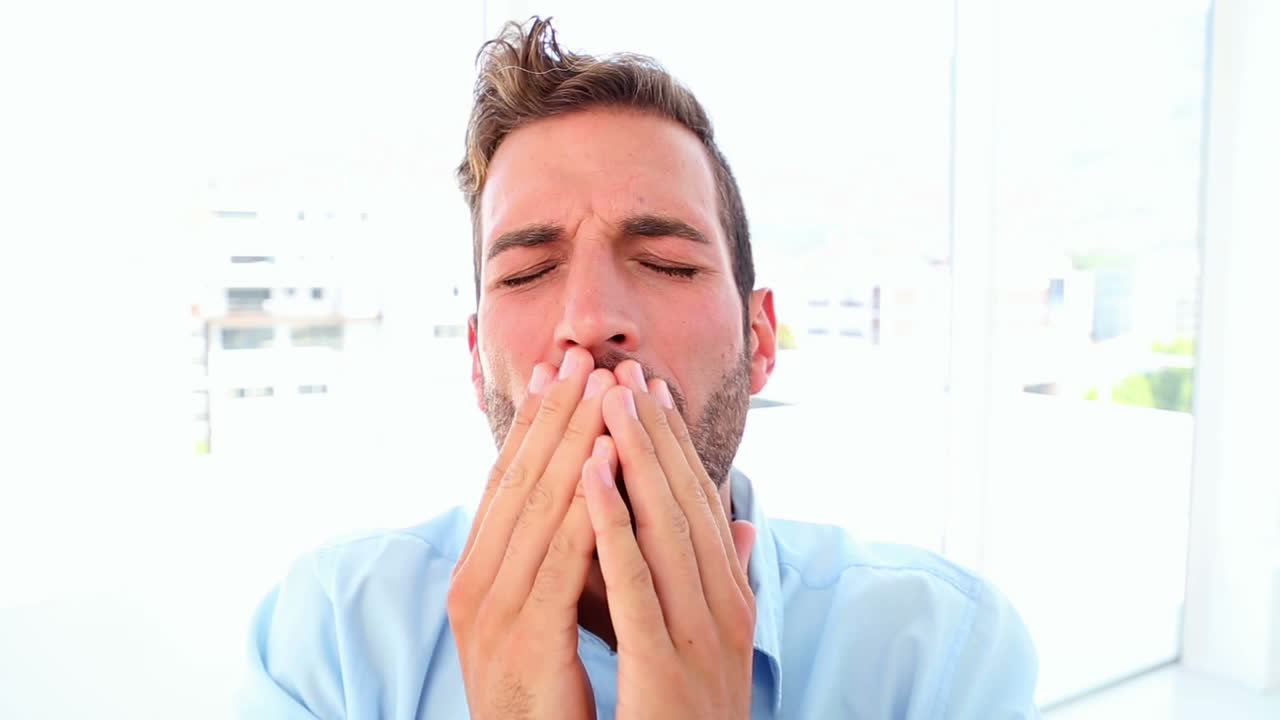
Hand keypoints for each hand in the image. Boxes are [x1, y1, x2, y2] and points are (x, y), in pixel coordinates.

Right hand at [448, 347, 617, 719]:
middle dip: (555, 417)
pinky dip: (583, 506)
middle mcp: (475, 582)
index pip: (509, 482)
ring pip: (539, 508)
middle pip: (520, 481)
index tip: (560, 371)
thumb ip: (564, 558)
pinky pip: (558, 559)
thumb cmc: (545, 692)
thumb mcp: (546, 613)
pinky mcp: (522, 637)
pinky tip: (606, 464)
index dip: (535, 425)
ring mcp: (491, 609)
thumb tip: (593, 506)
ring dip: (573, 442)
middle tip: (582, 357)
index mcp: (479, 573)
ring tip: (603, 390)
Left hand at [580, 361, 756, 719]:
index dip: (672, 444)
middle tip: (628, 369)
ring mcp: (698, 635)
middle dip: (654, 432)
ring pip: (664, 525)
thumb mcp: (707, 637)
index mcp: (727, 598)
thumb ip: (721, 575)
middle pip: (684, 501)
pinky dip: (612, 520)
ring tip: (609, 397)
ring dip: (635, 455)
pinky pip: (635, 580)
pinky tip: (589, 473)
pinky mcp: (664, 663)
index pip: (697, 504)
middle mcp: (721, 607)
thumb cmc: (686, 714)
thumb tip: (740, 518)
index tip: (648, 389)